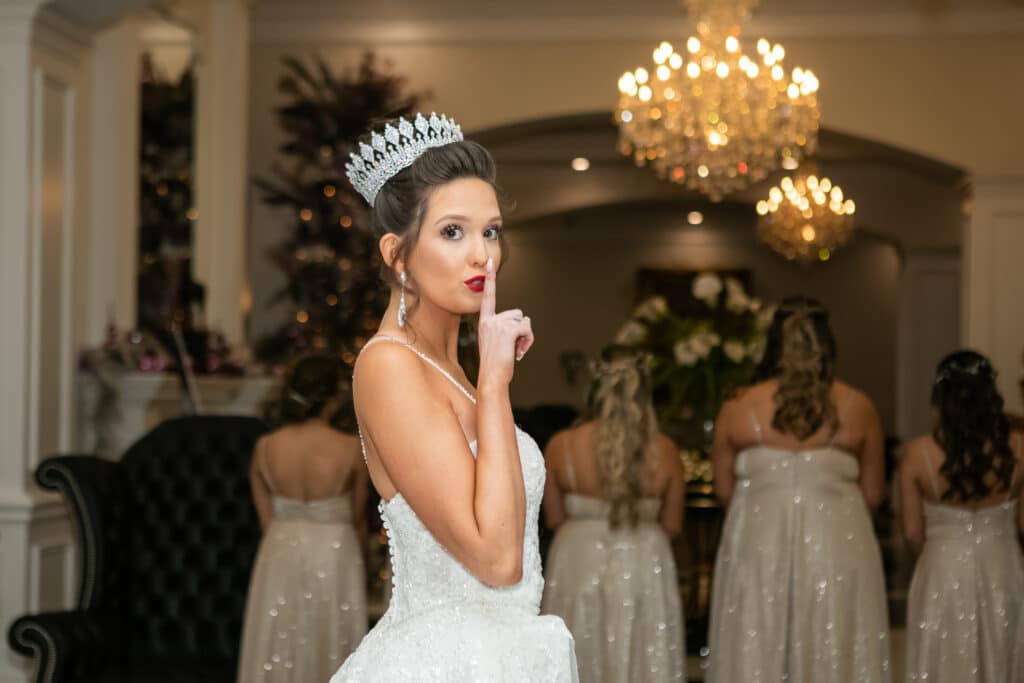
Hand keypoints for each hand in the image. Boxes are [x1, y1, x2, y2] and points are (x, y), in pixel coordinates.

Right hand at [477, 258, 533, 387]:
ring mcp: (498, 324)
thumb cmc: (496, 366)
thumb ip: (506, 330)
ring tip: (516, 351)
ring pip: (524, 321)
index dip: (490, 280)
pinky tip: (520, 352)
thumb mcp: (498, 345)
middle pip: (517, 313)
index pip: (488, 297)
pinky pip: (527, 328)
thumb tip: (526, 320)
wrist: (492, 378)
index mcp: (484, 322)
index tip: (490, 263)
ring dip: (525, 337)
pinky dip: (528, 341)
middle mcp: (489, 320)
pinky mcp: (508, 329)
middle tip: (514, 348)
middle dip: (521, 330)